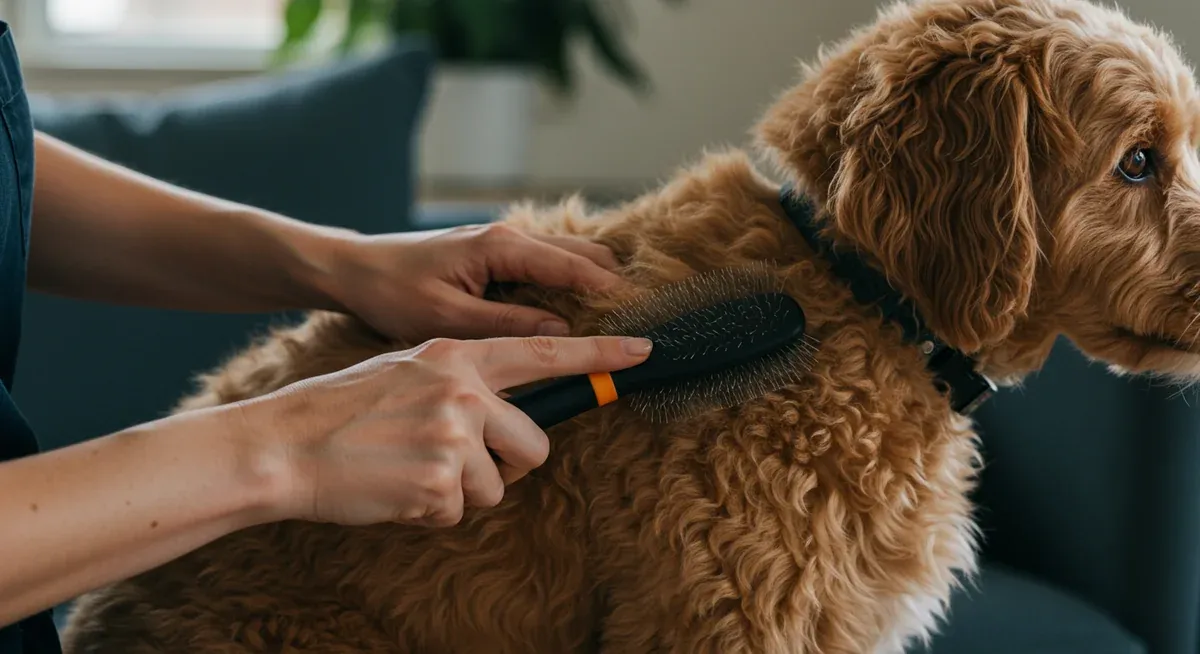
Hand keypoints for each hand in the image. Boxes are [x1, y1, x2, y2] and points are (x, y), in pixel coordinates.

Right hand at [236, 334, 651, 526]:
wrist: (285, 444)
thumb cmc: (343, 411)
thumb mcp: (408, 372)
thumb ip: (462, 384)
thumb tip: (507, 418)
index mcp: (456, 353)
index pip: (543, 351)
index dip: (598, 354)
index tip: (643, 352)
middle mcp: (464, 390)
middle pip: (535, 445)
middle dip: (508, 466)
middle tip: (459, 463)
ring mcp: (454, 435)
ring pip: (497, 486)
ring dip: (461, 492)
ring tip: (410, 472)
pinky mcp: (439, 481)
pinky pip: (458, 512)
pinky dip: (429, 512)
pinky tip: (394, 490)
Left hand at [324, 223, 624, 342]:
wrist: (351, 269)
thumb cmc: (390, 291)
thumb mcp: (446, 318)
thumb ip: (506, 324)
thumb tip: (562, 334)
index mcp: (501, 247)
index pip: (575, 267)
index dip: (612, 293)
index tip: (643, 319)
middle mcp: (509, 237)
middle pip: (583, 255)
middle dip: (612, 285)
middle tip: (638, 323)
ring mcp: (503, 244)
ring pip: (568, 258)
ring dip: (593, 284)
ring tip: (618, 321)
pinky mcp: (495, 257)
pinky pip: (548, 266)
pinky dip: (570, 283)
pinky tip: (577, 314)